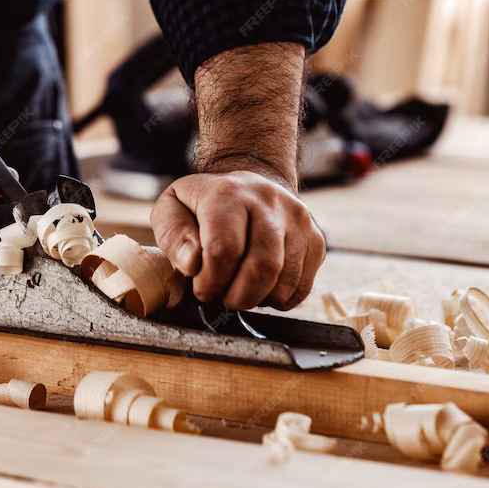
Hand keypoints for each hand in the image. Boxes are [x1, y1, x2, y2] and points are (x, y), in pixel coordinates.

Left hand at [151, 170, 325, 309]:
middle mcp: (270, 202)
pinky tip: (262, 286)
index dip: (210, 281)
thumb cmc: (205, 206)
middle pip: (262, 268)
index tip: (202, 289)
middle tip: (224, 297)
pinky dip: (279, 300)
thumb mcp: (172, 210)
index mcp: (229, 194)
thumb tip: (193, 264)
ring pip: (284, 282)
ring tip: (241, 288)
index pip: (224, 249)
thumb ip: (175, 237)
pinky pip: (302, 288)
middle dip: (237, 297)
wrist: (250, 188)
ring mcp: (299, 220)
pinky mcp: (316, 240)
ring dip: (258, 299)